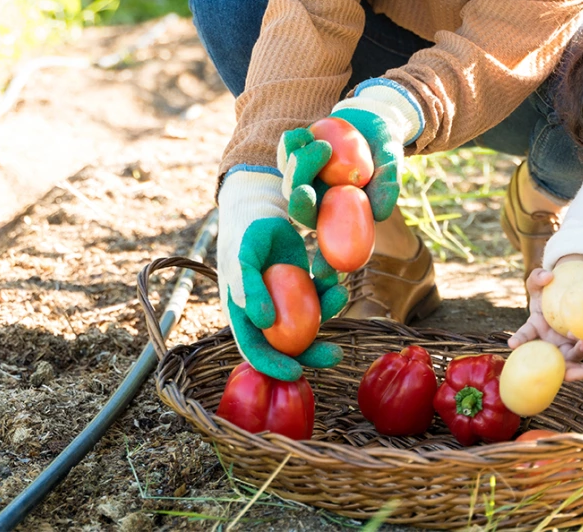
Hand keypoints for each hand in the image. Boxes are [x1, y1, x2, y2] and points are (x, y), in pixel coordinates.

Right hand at [217, 169, 347, 380]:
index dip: (273, 365)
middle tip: (337, 355)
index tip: (296, 373)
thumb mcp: (242, 260)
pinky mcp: (302, 285)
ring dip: (328, 313)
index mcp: (241, 314)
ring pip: (309, 321)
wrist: (261, 209)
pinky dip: (330, 293)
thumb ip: (250, 289)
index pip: (254, 349)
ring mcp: (285, 300)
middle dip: (312, 353)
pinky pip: (319, 297)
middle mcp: (263, 313)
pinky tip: (337, 281)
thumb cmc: (246, 236)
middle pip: (287, 344)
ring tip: (341, 292)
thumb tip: (266, 323)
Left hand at [277, 106, 404, 226]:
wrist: (373, 122)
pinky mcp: (298, 154)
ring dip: (298, 158)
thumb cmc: (384, 148)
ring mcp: (304, 174)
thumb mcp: (390, 163)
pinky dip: (290, 143)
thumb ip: (387, 186)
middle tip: (309, 160)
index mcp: (334, 207)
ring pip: (288, 174)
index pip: (313, 219)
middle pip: (294, 197)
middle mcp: (316, 194)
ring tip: (318, 141)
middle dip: (297, 179)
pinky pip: (285, 152)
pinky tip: (304, 134)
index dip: (303, 210)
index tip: (305, 193)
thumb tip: (380, 215)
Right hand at [508, 268, 582, 362]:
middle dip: (546, 360)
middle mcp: (547, 342)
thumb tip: (547, 276)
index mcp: (535, 328)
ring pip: (567, 357)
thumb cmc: (549, 291)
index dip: (518, 340)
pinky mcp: (578, 347)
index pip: (524, 335)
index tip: (511, 344)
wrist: (569, 297)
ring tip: (582, 343)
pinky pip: (581, 352)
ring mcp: (563, 347)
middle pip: (545, 355)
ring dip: (573, 353)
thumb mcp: (540, 284)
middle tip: (550, 357)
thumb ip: (538, 277)